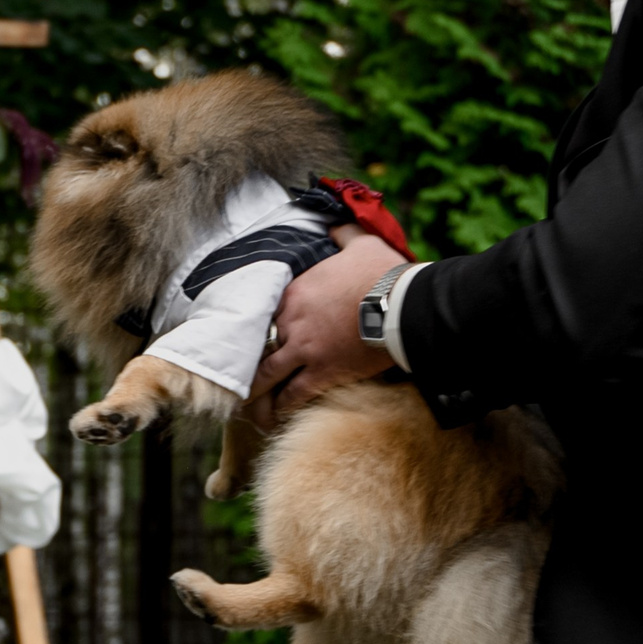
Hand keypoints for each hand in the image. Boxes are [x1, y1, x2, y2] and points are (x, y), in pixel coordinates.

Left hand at [256, 226, 403, 420]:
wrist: (401, 305)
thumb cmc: (382, 273)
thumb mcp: (360, 243)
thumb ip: (342, 233)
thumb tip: (337, 222)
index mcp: (294, 293)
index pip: (264, 315)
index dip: (260, 331)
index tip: (260, 342)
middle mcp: (291, 322)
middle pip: (257, 349)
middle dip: (247, 368)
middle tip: (240, 383)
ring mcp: (304, 350)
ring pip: (266, 378)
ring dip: (257, 396)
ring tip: (251, 410)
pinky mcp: (322, 374)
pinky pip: (292, 397)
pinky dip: (281, 411)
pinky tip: (275, 421)